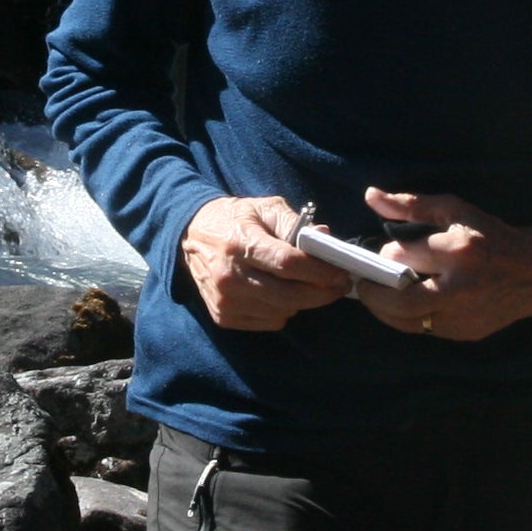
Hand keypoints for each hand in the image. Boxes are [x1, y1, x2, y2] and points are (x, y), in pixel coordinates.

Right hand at [183, 195, 350, 331]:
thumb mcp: (265, 208)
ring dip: (303, 301)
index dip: (320, 271)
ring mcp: (225, 300)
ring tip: (310, 287)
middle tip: (340, 285)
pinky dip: (283, 311)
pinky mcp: (223, 316)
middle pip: (289, 295)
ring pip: (282, 311)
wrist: (191, 235)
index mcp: (241, 243)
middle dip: (322, 292)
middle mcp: (230, 276)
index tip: (340, 271)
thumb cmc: (235, 219)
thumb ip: (296, 224)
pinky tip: (282, 294)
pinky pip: (269, 321)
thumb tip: (326, 239)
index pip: (288, 264)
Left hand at [355, 188, 531, 343]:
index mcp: (458, 251)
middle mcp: (459, 287)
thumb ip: (412, 205)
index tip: (382, 252)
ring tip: (379, 296)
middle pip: (398, 300)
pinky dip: (409, 320)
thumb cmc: (495, 236)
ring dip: (385, 310)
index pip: (401, 256)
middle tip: (364, 283)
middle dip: (372, 293)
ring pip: (407, 322)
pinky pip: (425, 330)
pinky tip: (406, 306)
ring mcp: (463, 315)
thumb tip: (371, 196)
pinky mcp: (466, 332)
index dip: (384, 255)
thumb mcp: (457, 210)